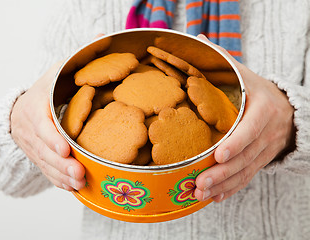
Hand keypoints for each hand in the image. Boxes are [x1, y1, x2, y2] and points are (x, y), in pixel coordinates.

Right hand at [10, 61, 85, 190]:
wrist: (18, 109)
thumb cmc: (44, 90)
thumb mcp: (54, 74)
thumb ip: (70, 68)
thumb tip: (95, 55)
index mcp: (33, 107)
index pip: (41, 125)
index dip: (52, 138)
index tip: (65, 149)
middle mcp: (28, 129)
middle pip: (44, 150)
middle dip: (62, 164)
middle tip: (79, 173)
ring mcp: (31, 146)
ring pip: (45, 164)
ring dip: (62, 176)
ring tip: (80, 183)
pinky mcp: (36, 156)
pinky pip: (45, 171)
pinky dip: (58, 180)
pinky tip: (71, 187)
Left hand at [194, 34, 294, 201]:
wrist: (287, 109)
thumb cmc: (258, 90)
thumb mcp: (245, 74)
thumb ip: (223, 60)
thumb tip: (198, 38)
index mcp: (264, 109)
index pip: (251, 128)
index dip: (237, 142)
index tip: (219, 155)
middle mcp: (267, 132)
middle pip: (246, 156)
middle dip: (223, 172)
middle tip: (200, 183)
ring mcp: (266, 149)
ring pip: (246, 171)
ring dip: (224, 185)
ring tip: (201, 194)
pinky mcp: (261, 160)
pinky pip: (248, 177)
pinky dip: (232, 188)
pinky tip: (215, 197)